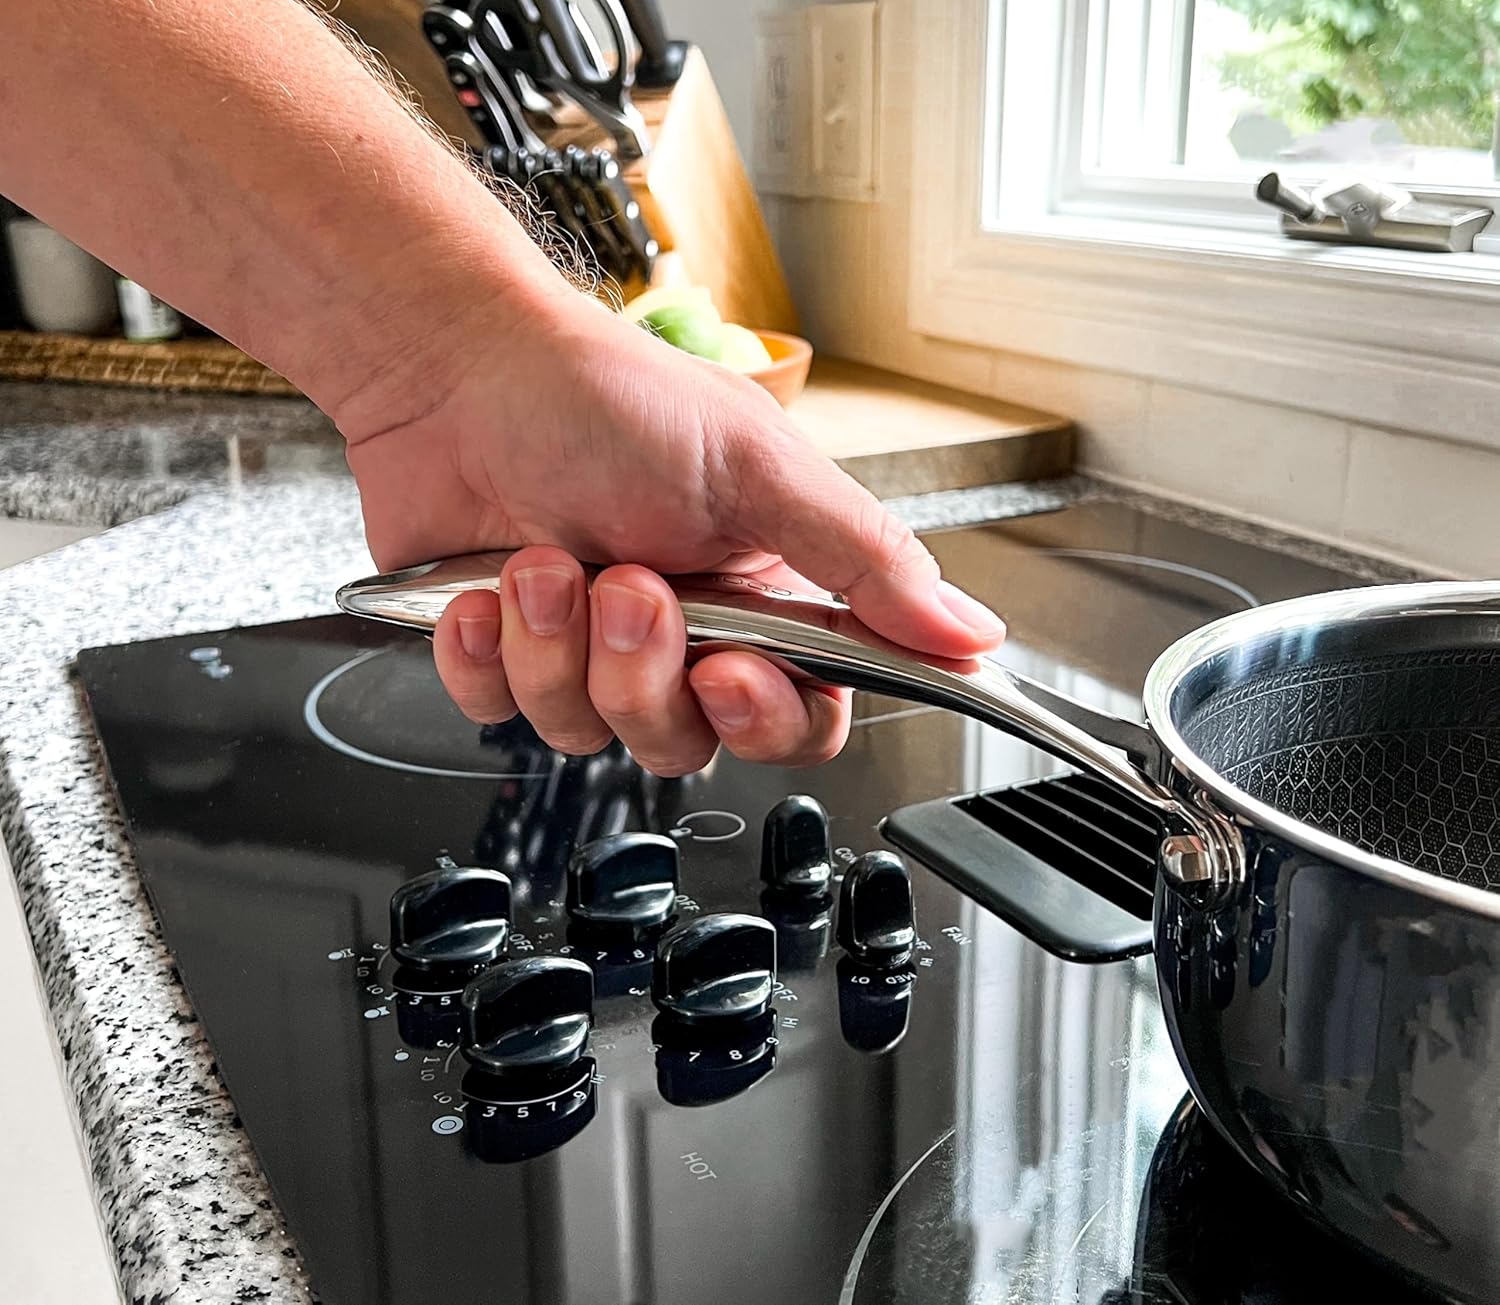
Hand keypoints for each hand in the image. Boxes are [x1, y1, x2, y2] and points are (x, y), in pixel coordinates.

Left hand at [340, 291, 1005, 776]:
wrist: (453, 365)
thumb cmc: (602, 394)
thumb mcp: (757, 468)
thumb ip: (866, 559)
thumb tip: (971, 632)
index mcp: (759, 590)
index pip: (804, 712)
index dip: (769, 714)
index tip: (732, 671)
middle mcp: (677, 632)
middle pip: (690, 739)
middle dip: (646, 674)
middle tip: (627, 589)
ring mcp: (585, 651)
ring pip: (590, 734)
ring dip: (559, 647)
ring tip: (544, 560)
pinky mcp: (505, 657)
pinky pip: (500, 714)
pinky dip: (486, 652)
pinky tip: (483, 587)